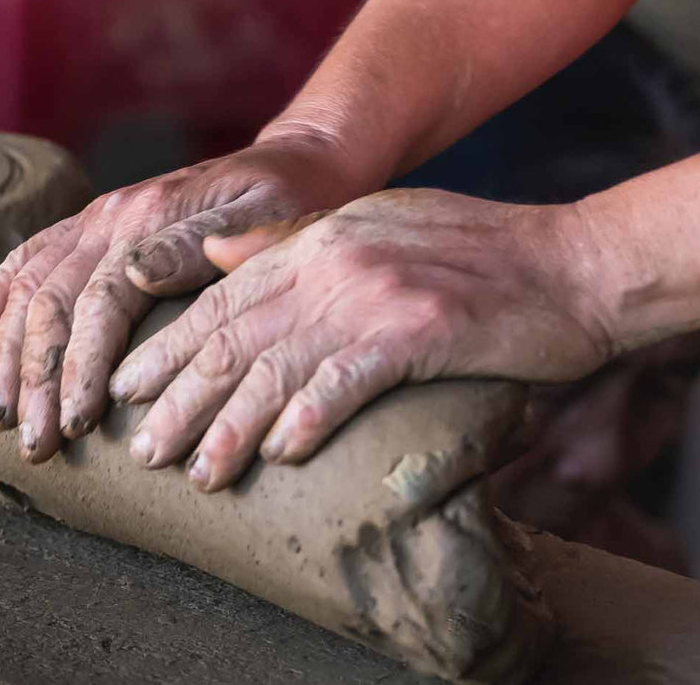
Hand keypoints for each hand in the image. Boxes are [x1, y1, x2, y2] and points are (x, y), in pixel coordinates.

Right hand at [0, 134, 365, 463]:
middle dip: (37, 379)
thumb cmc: (295, 202)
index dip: (81, 367)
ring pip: (28, 287)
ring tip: (5, 418)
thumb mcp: (273, 216)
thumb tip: (135, 274)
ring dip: (10, 356)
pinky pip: (24, 259)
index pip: (100, 303)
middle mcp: (110, 215)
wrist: (295, 161)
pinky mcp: (87, 224)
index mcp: (150, 218)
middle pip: (52, 303)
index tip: (76, 426)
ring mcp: (92, 218)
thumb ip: (204, 243)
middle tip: (35, 445)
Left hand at [115, 188, 616, 490]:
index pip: (219, 300)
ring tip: (199, 473)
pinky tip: (279, 454)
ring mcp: (371, 294)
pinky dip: (307, 418)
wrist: (573, 262)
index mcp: (312, 240)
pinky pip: (345, 380)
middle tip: (141, 450)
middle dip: (179, 398)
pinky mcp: (417, 329)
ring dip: (230, 427)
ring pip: (274, 367)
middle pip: (232, 338)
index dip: (168, 349)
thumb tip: (213, 253)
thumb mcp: (370, 225)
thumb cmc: (473, 251)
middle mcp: (330, 262)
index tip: (126, 391)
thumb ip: (290, 240)